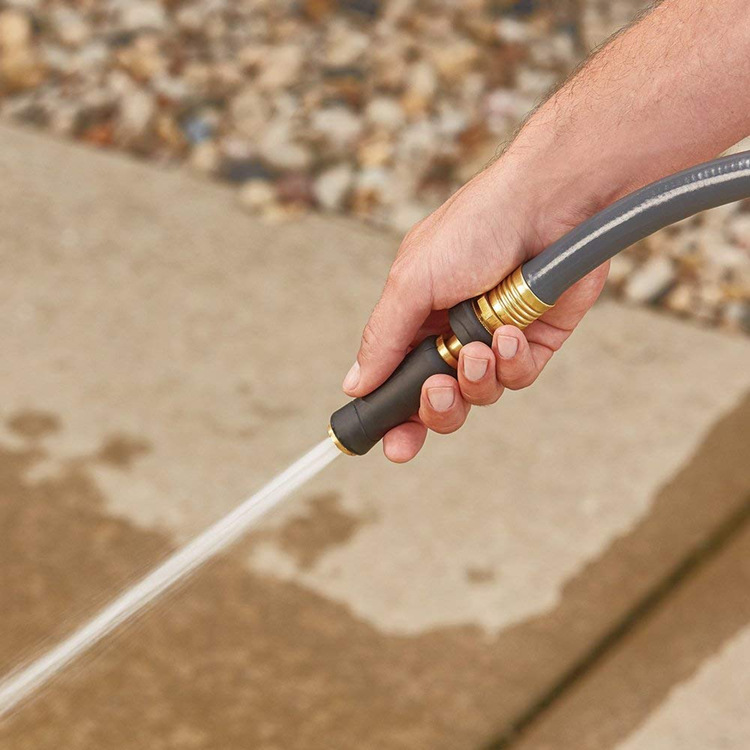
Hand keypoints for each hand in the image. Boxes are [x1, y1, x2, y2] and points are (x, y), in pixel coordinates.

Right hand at [342, 156, 608, 461]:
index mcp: (415, 320)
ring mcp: (494, 341)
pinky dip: (512, 362)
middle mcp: (452, 335)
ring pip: (480, 395)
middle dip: (436, 408)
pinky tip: (511, 332)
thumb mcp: (411, 282)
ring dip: (477, 378)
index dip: (393, 417)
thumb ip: (383, 339)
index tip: (390, 444)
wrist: (549, 203)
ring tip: (480, 345)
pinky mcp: (534, 341)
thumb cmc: (474, 227)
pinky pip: (518, 377)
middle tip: (436, 394)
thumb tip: (353, 384)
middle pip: (438, 402)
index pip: (397, 381)